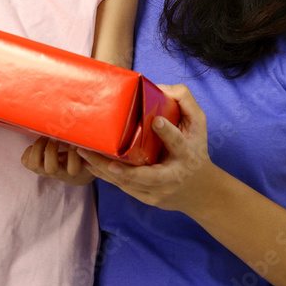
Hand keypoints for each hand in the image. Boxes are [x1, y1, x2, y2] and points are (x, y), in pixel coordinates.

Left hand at [21, 137, 94, 185]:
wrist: (69, 172)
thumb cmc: (79, 157)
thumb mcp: (85, 152)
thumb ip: (83, 143)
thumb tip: (79, 125)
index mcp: (73, 170)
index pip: (73, 169)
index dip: (73, 154)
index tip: (75, 141)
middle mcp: (57, 173)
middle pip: (51, 168)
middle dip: (51, 149)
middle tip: (55, 136)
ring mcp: (43, 171)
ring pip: (34, 164)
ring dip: (38, 146)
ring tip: (45, 136)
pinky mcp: (34, 168)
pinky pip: (25, 161)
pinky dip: (29, 149)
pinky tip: (38, 143)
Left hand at [79, 84, 218, 213]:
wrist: (200, 190)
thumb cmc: (195, 149)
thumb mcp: (198, 125)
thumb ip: (185, 102)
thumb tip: (160, 87)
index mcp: (186, 155)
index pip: (178, 143)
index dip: (167, 133)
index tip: (155, 121)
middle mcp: (172, 175)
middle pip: (147, 176)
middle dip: (126, 171)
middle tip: (107, 159)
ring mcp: (158, 191)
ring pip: (129, 184)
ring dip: (105, 170)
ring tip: (84, 153)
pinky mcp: (147, 198)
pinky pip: (124, 187)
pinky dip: (106, 176)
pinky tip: (89, 163)